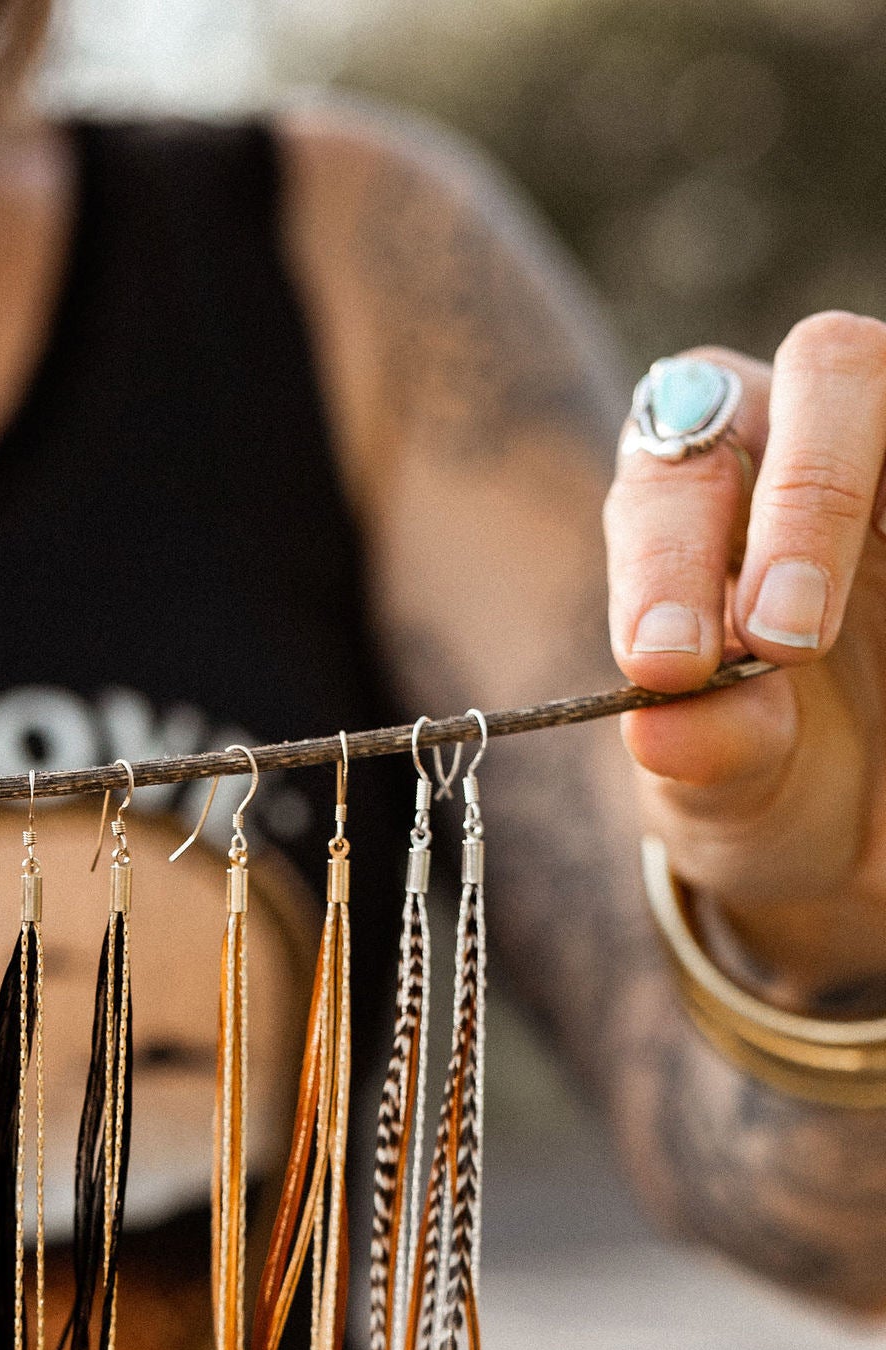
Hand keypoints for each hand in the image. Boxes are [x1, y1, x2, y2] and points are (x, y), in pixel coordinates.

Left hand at [607, 313, 885, 1004]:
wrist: (865, 801)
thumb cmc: (774, 768)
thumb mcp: (729, 787)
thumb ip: (704, 747)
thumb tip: (661, 726)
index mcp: (694, 487)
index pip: (672, 473)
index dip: (667, 556)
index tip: (671, 661)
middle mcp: (797, 426)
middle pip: (818, 372)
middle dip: (806, 498)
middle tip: (787, 636)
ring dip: (853, 489)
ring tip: (821, 623)